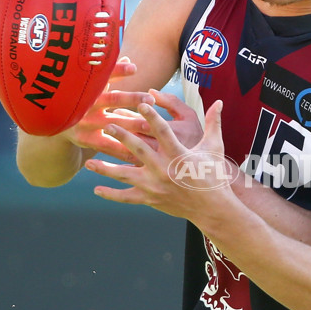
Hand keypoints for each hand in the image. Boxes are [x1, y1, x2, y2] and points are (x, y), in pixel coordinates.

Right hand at [61, 56, 155, 161]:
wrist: (56, 122)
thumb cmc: (81, 99)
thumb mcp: (92, 86)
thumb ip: (109, 75)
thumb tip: (128, 59)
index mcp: (88, 85)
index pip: (103, 75)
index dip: (118, 70)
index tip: (134, 68)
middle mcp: (85, 102)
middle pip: (112, 99)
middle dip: (132, 99)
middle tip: (151, 100)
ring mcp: (85, 122)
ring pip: (113, 122)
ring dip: (132, 124)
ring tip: (149, 124)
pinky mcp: (85, 139)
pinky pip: (107, 144)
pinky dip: (123, 148)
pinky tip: (138, 149)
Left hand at [84, 100, 234, 221]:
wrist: (213, 208)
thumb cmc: (213, 175)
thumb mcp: (214, 147)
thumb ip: (214, 123)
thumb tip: (220, 102)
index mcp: (179, 155)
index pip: (163, 131)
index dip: (152, 116)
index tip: (141, 103)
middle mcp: (164, 170)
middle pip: (138, 149)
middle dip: (121, 136)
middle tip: (107, 125)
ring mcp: (155, 186)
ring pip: (125, 174)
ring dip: (106, 168)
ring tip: (89, 161)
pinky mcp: (151, 199)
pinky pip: (127, 197)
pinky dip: (111, 194)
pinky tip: (97, 189)